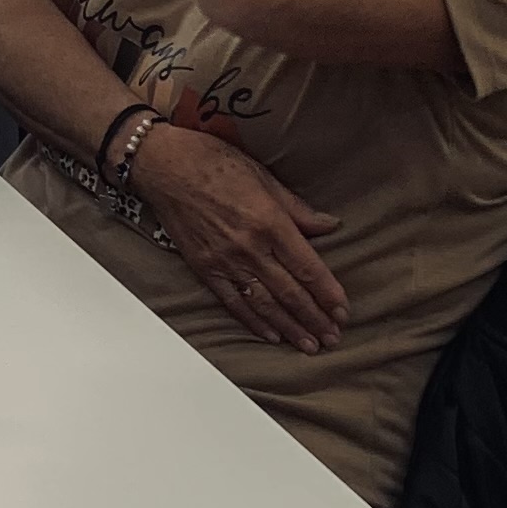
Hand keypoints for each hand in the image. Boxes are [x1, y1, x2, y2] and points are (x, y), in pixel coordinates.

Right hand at [139, 122, 346, 351]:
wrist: (163, 164)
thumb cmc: (212, 162)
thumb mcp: (263, 176)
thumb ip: (297, 208)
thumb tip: (329, 225)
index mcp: (269, 222)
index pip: (308, 268)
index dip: (328, 294)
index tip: (343, 312)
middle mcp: (250, 247)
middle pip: (290, 292)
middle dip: (315, 319)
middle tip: (333, 338)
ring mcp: (225, 260)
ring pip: (265, 304)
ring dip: (290, 328)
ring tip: (309, 345)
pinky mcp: (204, 268)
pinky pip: (233, 302)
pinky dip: (253, 321)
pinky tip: (270, 335)